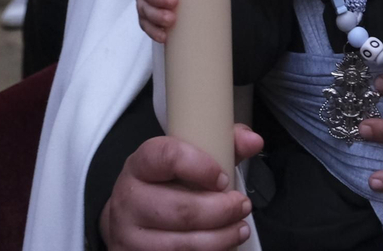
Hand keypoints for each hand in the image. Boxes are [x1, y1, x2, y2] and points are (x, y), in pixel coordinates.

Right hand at [99, 124, 262, 250]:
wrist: (130, 218)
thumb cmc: (164, 184)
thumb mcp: (185, 160)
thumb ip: (221, 146)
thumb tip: (253, 141)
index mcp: (141, 164)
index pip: (167, 157)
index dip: (201, 167)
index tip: (223, 178)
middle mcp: (129, 198)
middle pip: (181, 209)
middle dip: (221, 210)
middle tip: (242, 206)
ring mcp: (129, 233)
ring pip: (181, 243)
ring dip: (220, 238)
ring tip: (239, 228)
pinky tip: (221, 246)